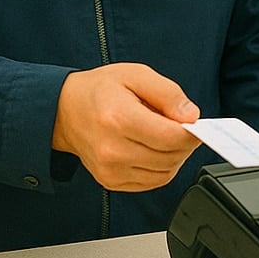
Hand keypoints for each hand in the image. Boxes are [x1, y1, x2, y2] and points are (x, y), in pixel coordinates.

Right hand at [52, 62, 201, 190]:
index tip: (193, 123)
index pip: (172, 138)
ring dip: (174, 157)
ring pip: (165, 174)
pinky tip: (152, 149)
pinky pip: (152, 182)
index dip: (191, 132)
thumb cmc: (100, 90)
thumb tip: (191, 116)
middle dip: (184, 143)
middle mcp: (112, 150)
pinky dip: (161, 168)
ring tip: (163, 136)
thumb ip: (168, 94)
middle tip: (179, 126)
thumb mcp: (137, 75)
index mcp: (119, 119)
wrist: (65, 110)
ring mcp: (110, 170)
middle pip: (171, 157)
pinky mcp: (110, 181)